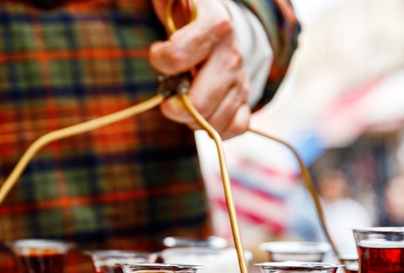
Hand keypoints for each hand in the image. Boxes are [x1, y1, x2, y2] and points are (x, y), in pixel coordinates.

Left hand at [150, 0, 250, 138]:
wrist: (208, 20)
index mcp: (215, 24)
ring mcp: (241, 78)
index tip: (159, 52)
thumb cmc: (182, 11)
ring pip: (216, 119)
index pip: (176, 57)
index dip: (161, 60)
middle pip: (199, 102)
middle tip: (169, 96)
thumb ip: (166, 3)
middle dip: (175, 107)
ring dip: (192, 120)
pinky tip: (203, 116)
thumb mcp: (170, 0)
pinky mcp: (244, 97)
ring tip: (184, 103)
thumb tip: (163, 21)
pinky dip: (216, 129)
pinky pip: (236, 127)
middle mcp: (232, 53)